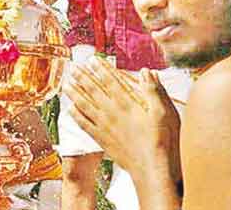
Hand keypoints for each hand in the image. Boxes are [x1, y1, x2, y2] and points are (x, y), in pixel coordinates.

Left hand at [63, 57, 180, 184]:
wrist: (152, 169)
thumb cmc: (162, 141)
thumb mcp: (165, 112)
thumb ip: (154, 91)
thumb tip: (147, 72)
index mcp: (127, 104)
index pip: (110, 81)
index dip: (100, 69)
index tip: (92, 60)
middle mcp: (112, 113)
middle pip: (93, 90)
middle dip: (82, 77)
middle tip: (73, 67)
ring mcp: (105, 127)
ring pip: (85, 105)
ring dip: (74, 93)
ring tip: (65, 84)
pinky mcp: (102, 140)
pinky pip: (85, 125)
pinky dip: (76, 116)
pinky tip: (70, 110)